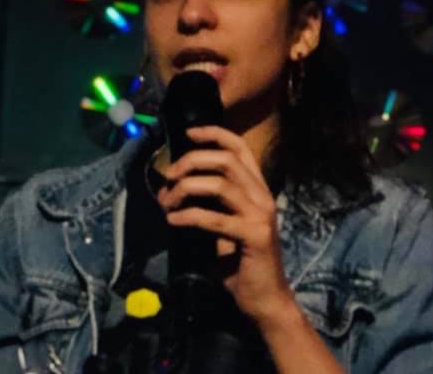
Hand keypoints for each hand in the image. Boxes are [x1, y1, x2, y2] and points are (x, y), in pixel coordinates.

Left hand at [157, 126, 298, 330]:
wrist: (265, 299)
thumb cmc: (241, 263)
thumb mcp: (224, 225)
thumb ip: (209, 204)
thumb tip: (173, 189)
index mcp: (258, 189)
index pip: (240, 148)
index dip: (214, 134)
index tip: (187, 134)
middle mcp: (263, 197)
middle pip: (225, 160)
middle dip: (191, 162)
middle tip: (168, 177)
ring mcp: (261, 216)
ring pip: (220, 184)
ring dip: (186, 189)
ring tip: (167, 203)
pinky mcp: (254, 237)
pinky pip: (214, 219)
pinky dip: (189, 217)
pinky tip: (173, 221)